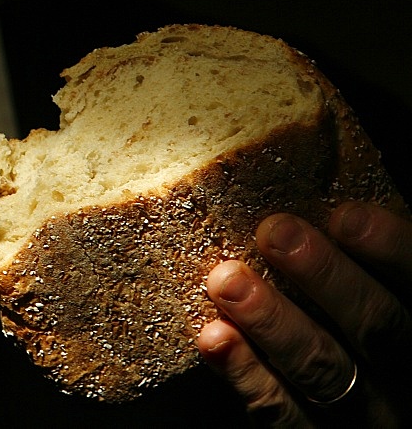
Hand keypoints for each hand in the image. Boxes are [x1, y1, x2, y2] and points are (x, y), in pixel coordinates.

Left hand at [198, 201, 411, 426]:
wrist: (363, 409)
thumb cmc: (363, 317)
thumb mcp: (382, 286)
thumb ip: (370, 257)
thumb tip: (331, 200)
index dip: (391, 251)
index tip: (346, 217)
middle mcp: (407, 375)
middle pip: (376, 326)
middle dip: (324, 277)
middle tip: (275, 233)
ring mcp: (367, 413)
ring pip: (323, 370)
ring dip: (271, 320)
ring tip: (227, 280)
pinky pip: (281, 412)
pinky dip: (245, 372)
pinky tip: (215, 337)